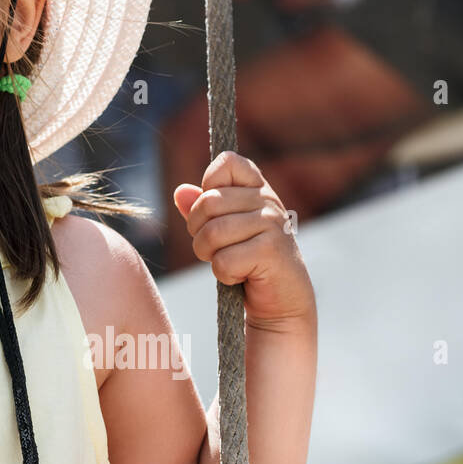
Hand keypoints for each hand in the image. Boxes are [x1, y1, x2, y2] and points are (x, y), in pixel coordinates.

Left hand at [172, 151, 315, 329]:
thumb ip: (201, 209)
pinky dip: (224, 274)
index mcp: (258, 189)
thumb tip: (180, 191)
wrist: (282, 301)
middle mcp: (269, 201)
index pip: (228, 162)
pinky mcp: (271, 251)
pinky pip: (223, 260)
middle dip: (198, 232)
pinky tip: (241, 276)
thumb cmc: (249, 261)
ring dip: (209, 255)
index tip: (215, 213)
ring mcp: (273, 224)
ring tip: (227, 262)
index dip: (208, 187)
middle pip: (207, 203)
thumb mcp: (223, 230)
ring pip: (212, 233)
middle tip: (214, 248)